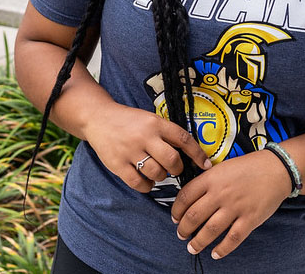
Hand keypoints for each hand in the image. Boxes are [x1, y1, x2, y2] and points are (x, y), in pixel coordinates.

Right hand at [82, 102, 212, 192]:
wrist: (98, 117)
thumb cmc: (129, 121)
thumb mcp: (149, 119)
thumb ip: (166, 133)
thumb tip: (189, 154)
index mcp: (155, 123)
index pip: (183, 139)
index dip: (197, 154)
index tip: (206, 165)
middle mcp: (144, 136)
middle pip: (172, 160)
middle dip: (177, 169)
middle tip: (173, 169)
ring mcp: (130, 151)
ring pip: (157, 173)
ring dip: (161, 176)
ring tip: (155, 171)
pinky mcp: (118, 164)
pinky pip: (139, 183)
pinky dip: (146, 186)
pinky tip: (145, 180)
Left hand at [172, 150, 290, 259]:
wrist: (276, 169)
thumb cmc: (249, 166)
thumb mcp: (223, 167)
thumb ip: (207, 180)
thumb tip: (191, 196)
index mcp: (211, 178)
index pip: (185, 197)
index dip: (176, 210)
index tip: (175, 217)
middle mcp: (220, 194)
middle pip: (194, 216)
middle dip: (184, 229)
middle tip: (181, 234)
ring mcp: (235, 207)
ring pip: (210, 230)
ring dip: (198, 242)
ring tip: (192, 247)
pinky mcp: (250, 219)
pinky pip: (232, 238)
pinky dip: (222, 249)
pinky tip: (215, 253)